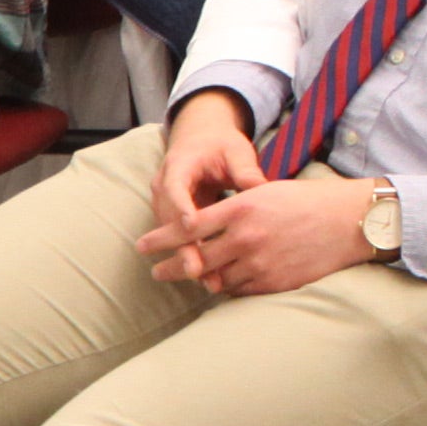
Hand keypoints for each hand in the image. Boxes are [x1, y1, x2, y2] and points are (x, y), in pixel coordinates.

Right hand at [139, 94, 266, 283]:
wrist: (202, 143)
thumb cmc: (221, 146)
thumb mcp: (235, 151)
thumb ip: (245, 169)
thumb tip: (261, 189)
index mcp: (178, 166)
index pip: (175, 189)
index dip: (181, 208)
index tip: (191, 226)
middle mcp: (165, 189)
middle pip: (169, 221)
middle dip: (183, 247)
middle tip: (196, 269)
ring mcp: (166, 207)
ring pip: (173, 237)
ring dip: (189, 260)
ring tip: (207, 282)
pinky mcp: (175, 221)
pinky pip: (182, 241)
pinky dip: (196, 258)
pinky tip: (212, 279)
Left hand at [170, 172, 387, 299]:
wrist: (350, 221)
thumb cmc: (308, 201)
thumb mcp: (265, 193)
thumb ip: (232, 211)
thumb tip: (201, 227)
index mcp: (242, 208)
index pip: (188, 227)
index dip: (160, 239)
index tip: (142, 246)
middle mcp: (247, 237)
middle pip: (195, 260)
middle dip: (171, 269)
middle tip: (156, 273)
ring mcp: (260, 262)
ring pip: (216, 279)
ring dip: (202, 280)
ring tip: (191, 280)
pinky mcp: (274, 282)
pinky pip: (240, 291)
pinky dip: (229, 287)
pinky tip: (224, 284)